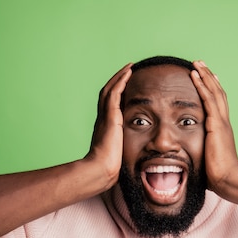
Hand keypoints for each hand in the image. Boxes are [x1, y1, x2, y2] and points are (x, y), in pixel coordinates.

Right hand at [86, 63, 132, 187]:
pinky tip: (128, 74)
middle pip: (107, 93)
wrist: (101, 169)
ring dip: (119, 77)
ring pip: (109, 90)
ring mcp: (105, 117)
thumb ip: (124, 151)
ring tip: (129, 68)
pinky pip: (114, 94)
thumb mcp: (119, 156)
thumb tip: (136, 159)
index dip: (117, 93)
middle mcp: (102, 119)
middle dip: (117, 81)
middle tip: (127, 70)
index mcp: (105, 127)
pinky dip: (120, 82)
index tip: (126, 85)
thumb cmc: (109, 167)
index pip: (110, 105)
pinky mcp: (110, 117)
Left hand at [191, 61, 237, 194]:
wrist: (228, 178)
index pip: (218, 104)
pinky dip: (202, 86)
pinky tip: (195, 75)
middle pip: (218, 93)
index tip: (206, 78)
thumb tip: (190, 157)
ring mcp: (221, 122)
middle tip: (200, 64)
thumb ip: (202, 152)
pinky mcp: (216, 124)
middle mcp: (223, 122)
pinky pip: (208, 99)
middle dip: (209, 77)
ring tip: (196, 63)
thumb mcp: (208, 158)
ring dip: (205, 76)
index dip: (212, 89)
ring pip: (214, 92)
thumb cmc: (218, 174)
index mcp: (221, 129)